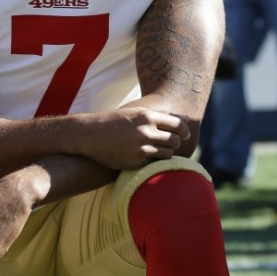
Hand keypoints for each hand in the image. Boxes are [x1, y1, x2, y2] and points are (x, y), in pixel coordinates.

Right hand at [75, 107, 190, 170]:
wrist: (90, 135)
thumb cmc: (115, 121)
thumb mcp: (136, 112)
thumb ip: (160, 116)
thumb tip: (186, 120)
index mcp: (147, 116)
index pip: (178, 125)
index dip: (185, 130)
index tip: (186, 134)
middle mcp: (145, 132)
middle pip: (175, 140)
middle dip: (176, 142)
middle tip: (172, 142)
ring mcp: (140, 148)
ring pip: (168, 154)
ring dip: (167, 152)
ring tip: (159, 149)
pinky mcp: (135, 162)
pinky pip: (155, 163)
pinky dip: (155, 161)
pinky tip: (147, 156)